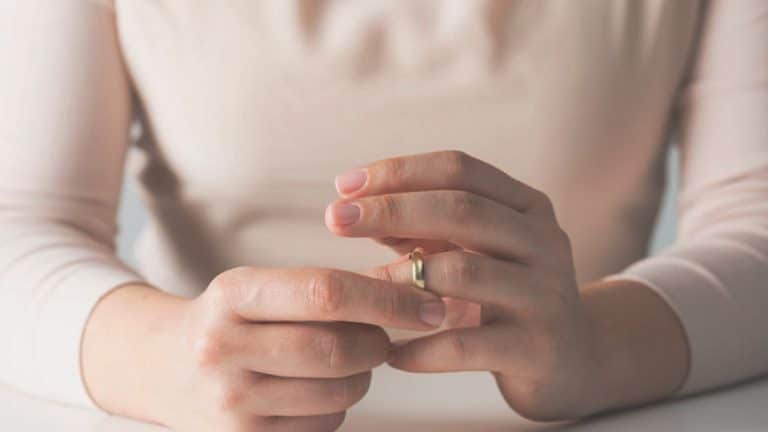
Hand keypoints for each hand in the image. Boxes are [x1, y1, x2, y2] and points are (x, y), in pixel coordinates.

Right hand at [94, 267, 445, 431]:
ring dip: (361, 377)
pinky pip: (324, 427)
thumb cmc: (234, 320)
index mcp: (232, 294)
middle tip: (385, 338)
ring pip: (339, 393)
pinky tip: (312, 392)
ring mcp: (228, 403)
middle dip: (380, 344)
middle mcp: (222, 348)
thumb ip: (336, 288)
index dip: (389, 299)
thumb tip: (425, 291)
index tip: (432, 306)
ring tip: (342, 362)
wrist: (161, 367)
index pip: (327, 292)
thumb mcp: (266, 290)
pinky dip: (336, 409)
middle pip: (339, 349)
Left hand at [325, 151, 602, 420]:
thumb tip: (355, 209)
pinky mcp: (537, 348)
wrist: (575, 359)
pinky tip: (390, 354)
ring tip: (360, 287)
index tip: (344, 186)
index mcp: (526, 206)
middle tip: (335, 219)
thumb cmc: (507, 295)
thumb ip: (422, 229)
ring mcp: (545, 294)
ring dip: (402, 277)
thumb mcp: (472, 251)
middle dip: (391, 209)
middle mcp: (543, 240)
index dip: (399, 171)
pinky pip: (468, 343)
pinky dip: (421, 348)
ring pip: (465, 272)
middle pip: (461, 209)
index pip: (459, 168)